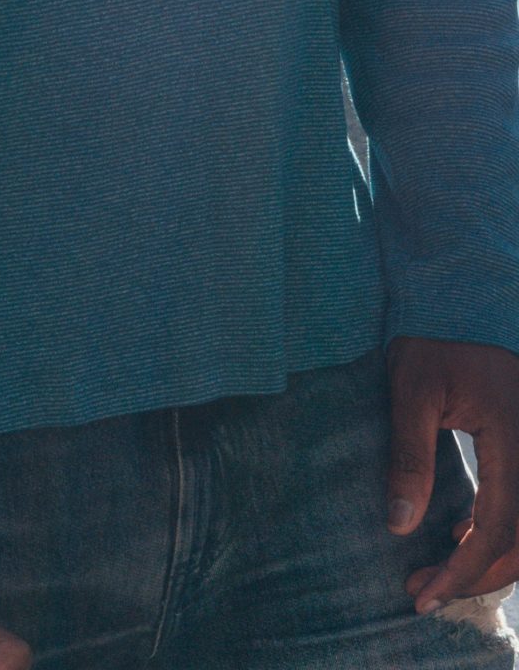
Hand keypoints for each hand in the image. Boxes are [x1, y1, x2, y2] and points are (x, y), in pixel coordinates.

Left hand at [387, 335, 518, 612]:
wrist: (465, 313)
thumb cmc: (435, 346)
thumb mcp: (412, 383)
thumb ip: (409, 451)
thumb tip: (400, 526)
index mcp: (514, 437)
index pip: (500, 525)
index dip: (465, 567)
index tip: (424, 592)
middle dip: (473, 577)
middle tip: (423, 594)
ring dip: (486, 565)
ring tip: (435, 578)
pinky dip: (497, 540)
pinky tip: (457, 539)